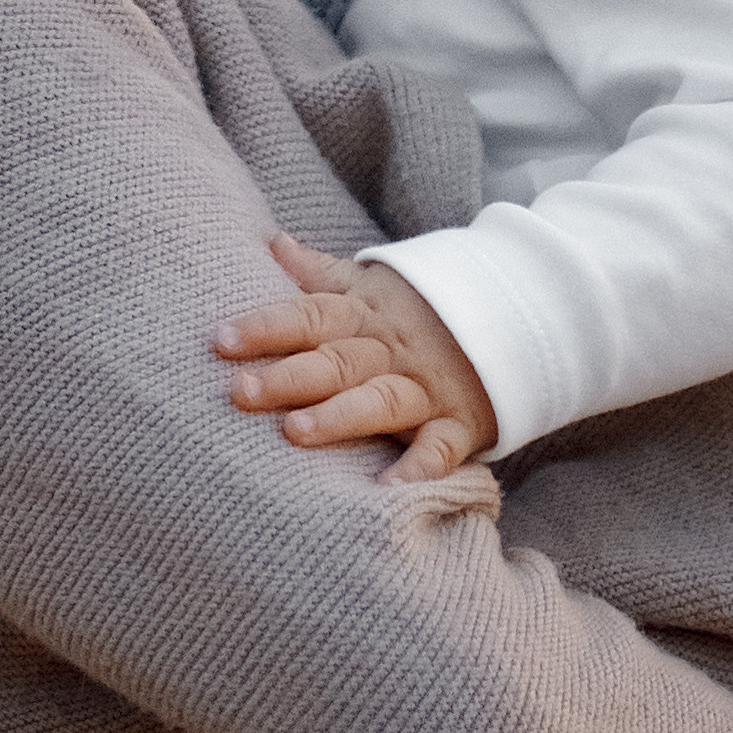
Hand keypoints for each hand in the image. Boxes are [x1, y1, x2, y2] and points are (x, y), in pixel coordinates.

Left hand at [215, 232, 498, 480]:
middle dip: (288, 376)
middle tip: (239, 390)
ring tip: (296, 433)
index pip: (310, 316)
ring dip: (340, 415)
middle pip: (335, 361)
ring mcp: (426, 387)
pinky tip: (390, 489)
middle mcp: (391, 350)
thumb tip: (269, 243)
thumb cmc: (419, 310)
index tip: (220, 340)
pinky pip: (441, 445)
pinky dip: (421, 466)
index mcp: (364, 314)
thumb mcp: (372, 284)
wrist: (512, 317)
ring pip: (381, 399)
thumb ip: (319, 273)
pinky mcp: (459, 422)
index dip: (266, 326)